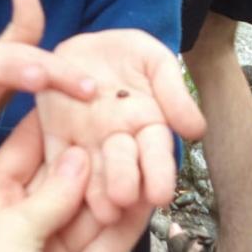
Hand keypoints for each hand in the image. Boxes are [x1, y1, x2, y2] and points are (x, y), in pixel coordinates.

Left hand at [0, 111, 151, 251]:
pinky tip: (149, 204)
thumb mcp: (8, 230)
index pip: (26, 150)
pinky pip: (105, 249)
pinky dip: (127, 229)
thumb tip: (80, 155)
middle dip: (98, 158)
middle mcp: (24, 221)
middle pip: (67, 182)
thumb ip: (51, 195)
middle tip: (131, 126)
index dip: (52, 124)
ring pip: (92, 214)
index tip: (80, 94)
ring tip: (151, 160)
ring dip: (120, 191)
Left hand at [37, 29, 205, 222]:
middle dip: (124, 182)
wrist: (88, 43)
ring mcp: (86, 140)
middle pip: (123, 165)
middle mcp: (118, 140)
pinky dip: (57, 173)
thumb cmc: (130, 54)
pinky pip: (54, 157)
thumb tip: (197, 130)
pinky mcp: (55, 136)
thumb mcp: (156, 61)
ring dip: (94, 192)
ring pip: (91, 170)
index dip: (159, 173)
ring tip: (100, 208)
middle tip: (125, 197)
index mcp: (147, 124)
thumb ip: (174, 91)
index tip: (161, 194)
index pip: (156, 152)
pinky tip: (60, 188)